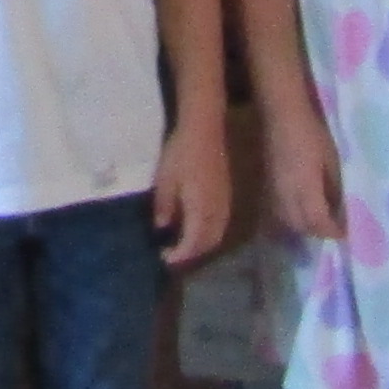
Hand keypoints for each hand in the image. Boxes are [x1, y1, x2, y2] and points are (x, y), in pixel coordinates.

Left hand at [153, 115, 232, 268]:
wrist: (204, 129)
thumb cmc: (181, 153)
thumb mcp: (165, 180)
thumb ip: (164, 206)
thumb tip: (162, 228)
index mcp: (201, 209)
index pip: (193, 242)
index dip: (179, 255)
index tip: (164, 258)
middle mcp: (217, 210)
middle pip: (208, 243)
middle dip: (192, 254)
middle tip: (173, 255)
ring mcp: (225, 202)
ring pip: (218, 234)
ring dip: (202, 245)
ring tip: (183, 244)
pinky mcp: (227, 194)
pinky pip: (222, 223)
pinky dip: (209, 233)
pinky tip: (196, 227)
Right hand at [261, 102, 343, 247]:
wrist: (282, 116)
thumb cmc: (313, 133)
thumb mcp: (332, 160)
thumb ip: (334, 188)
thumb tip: (339, 209)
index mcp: (306, 188)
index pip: (318, 221)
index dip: (331, 231)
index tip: (345, 234)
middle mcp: (287, 195)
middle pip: (301, 226)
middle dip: (317, 232)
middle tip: (333, 229)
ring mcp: (274, 191)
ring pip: (287, 221)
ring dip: (303, 227)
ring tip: (318, 222)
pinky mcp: (267, 186)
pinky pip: (278, 212)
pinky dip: (290, 218)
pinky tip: (300, 211)